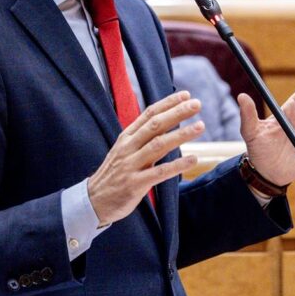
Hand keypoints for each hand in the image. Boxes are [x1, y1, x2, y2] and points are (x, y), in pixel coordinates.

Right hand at [87, 91, 202, 224]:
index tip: (186, 95)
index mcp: (126, 137)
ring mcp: (130, 165)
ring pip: (158, 145)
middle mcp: (128, 147)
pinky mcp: (135, 184)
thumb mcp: (124, 150)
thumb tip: (165, 122)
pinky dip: (177, 165)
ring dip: (181, 135)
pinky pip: (159, 173)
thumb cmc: (115, 174)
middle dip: (177, 113)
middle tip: (197, 104)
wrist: (94, 201)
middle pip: (155, 125)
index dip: (168, 103)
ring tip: (200, 126)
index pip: (148, 114)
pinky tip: (193, 159)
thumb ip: (143, 137)